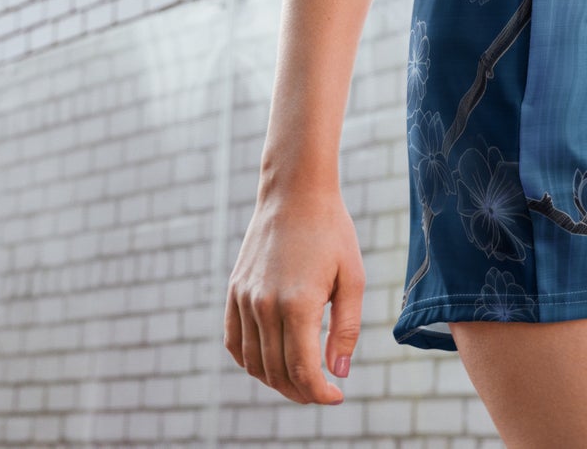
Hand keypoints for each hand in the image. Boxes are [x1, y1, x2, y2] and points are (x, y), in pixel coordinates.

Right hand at [224, 185, 363, 404]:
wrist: (295, 191)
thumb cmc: (331, 231)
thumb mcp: (352, 277)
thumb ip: (346, 328)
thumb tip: (338, 373)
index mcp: (297, 304)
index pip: (302, 370)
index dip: (319, 393)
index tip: (336, 396)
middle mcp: (264, 305)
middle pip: (277, 372)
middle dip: (301, 391)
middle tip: (321, 391)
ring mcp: (245, 298)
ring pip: (253, 362)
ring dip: (275, 381)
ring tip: (299, 380)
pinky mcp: (234, 289)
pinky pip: (233, 341)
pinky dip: (248, 361)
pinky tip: (268, 362)